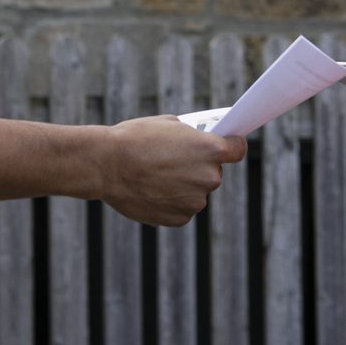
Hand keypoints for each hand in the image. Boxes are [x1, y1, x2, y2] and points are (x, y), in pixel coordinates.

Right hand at [96, 116, 246, 226]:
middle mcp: (209, 177)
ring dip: (184, 186)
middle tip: (175, 161)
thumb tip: (197, 143)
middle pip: (213, 172)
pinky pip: (182, 208)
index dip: (232, 146)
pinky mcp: (180, 219)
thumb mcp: (169, 124)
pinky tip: (152, 191)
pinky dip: (171, 202)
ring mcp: (195, 201)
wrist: (107, 165)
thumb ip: (191, 136)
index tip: (228, 145)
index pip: (238, 150)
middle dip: (198, 167)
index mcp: (211, 150)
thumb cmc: (136, 138)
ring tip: (156, 176)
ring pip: (196, 192)